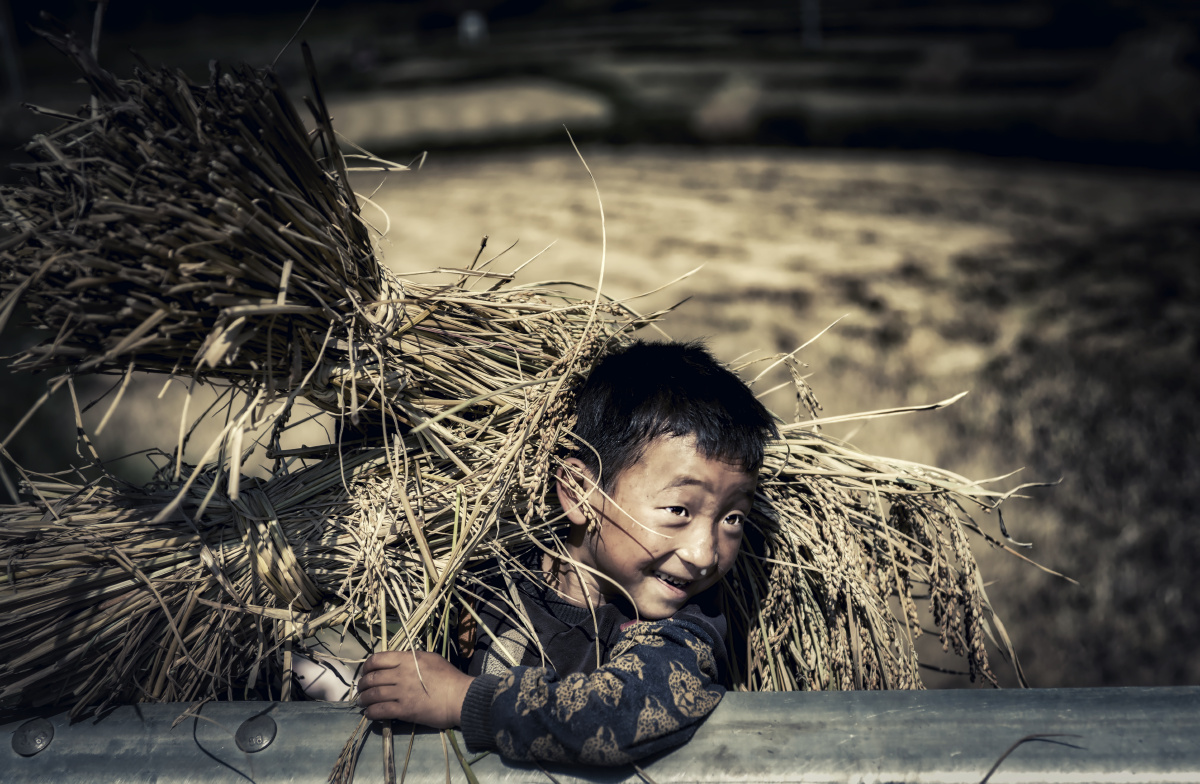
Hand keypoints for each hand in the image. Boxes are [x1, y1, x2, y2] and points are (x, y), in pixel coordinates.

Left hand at [356, 650, 473, 728]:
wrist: (460, 697)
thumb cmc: (449, 677)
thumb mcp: (431, 658)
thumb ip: (412, 658)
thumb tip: (400, 660)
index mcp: (407, 659)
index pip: (377, 660)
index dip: (367, 666)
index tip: (366, 672)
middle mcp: (401, 674)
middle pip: (372, 678)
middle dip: (363, 684)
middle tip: (362, 690)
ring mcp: (401, 693)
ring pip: (373, 695)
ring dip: (364, 699)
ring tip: (363, 702)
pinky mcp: (404, 710)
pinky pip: (380, 711)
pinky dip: (371, 712)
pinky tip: (369, 714)